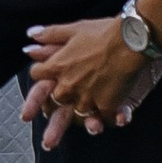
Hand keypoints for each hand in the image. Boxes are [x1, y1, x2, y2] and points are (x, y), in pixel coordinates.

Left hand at [22, 15, 158, 143]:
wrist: (130, 41)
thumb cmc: (104, 32)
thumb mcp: (73, 29)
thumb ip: (51, 34)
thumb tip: (31, 37)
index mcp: (57, 66)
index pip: (38, 75)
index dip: (40, 76)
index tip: (43, 81)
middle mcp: (68, 85)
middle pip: (52, 103)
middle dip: (49, 108)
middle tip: (48, 117)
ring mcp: (86, 98)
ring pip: (74, 116)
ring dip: (75, 119)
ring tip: (68, 133)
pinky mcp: (106, 106)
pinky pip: (101, 118)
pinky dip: (103, 119)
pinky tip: (107, 121)